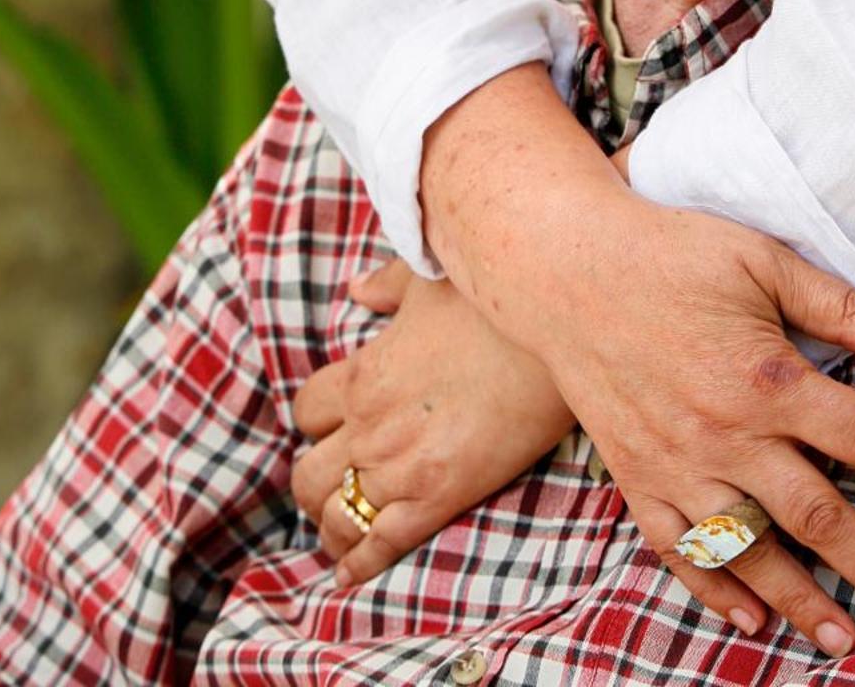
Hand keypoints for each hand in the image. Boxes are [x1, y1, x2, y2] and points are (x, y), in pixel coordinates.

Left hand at [291, 259, 576, 586]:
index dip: (315, 421)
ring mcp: (400, 467)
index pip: (307, 410)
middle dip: (314, 483)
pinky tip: (349, 575)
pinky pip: (381, 544)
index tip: (331, 427)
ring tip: (341, 531)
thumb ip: (385, 285)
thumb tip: (357, 289)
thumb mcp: (427, 279)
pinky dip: (359, 564)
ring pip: (337, 515)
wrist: (547, 336)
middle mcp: (370, 426)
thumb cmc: (489, 304)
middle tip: (333, 484)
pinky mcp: (437, 498)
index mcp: (363, 374)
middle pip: (308, 473)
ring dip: (332, 525)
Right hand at [419, 65, 854, 657]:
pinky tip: (748, 619)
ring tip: (843, 641)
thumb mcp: (762, 260)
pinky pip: (681, 549)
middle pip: (819, 517)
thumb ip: (840, 306)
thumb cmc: (671, 252)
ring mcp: (678, 464)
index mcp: (770, 378)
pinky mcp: (637, 476)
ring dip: (801, 602)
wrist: (565, 269)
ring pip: (751, 551)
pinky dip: (715, 588)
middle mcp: (729, 434)